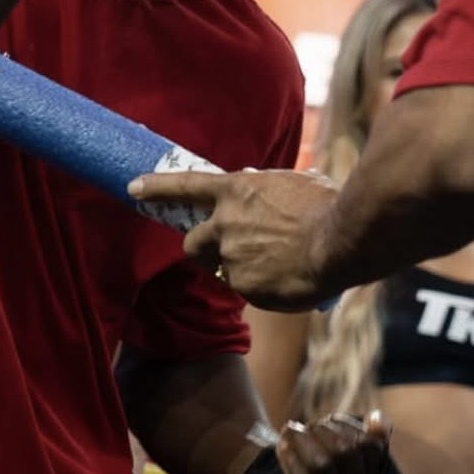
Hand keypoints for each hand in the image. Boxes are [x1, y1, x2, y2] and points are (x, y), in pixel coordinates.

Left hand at [129, 167, 338, 309]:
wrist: (339, 241)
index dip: (157, 187)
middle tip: (223, 253)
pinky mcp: (244, 286)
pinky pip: (246, 289)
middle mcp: (225, 224)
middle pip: (192, 243)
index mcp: (235, 191)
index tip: (134, 188)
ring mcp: (231, 257)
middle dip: (201, 250)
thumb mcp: (292, 184)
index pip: (184, 185)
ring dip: (240, 270)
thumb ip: (266, 191)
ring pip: (222, 270)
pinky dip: (262, 287)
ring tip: (274, 266)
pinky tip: (286, 279)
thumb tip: (261, 192)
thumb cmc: (326, 206)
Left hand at [237, 409, 403, 473]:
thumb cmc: (330, 468)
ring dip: (304, 440)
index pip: (371, 446)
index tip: (331, 420)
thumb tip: (377, 420)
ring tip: (292, 429)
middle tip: (311, 426)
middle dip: (324, 430)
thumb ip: (373, 435)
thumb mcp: (356, 452)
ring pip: (322, 466)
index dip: (348, 426)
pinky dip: (290, 459)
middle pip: (345, 452)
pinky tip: (283, 446)